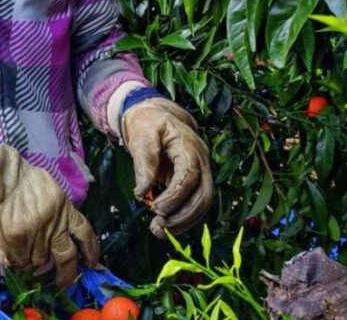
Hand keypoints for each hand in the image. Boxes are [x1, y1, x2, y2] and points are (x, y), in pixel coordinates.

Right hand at [0, 143, 100, 287]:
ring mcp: (35, 234)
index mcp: (65, 210)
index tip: (91, 263)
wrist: (2, 176)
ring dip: (32, 259)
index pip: (85, 233)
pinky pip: (19, 260)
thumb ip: (58, 215)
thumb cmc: (25, 180)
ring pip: (39, 261)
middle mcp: (54, 224)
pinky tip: (10, 252)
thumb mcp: (51, 193)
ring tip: (23, 249)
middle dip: (67, 275)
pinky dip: (16, 260)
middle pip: (67, 258)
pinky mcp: (17, 239)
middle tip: (63, 283)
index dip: (91, 251)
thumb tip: (61, 241)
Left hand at [121, 98, 212, 237]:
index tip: (156, 208)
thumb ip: (145, 161)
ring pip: (203, 203)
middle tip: (158, 226)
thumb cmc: (148, 124)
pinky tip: (166, 227)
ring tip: (159, 230)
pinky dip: (184, 218)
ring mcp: (202, 172)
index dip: (175, 196)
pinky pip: (196, 203)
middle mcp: (202, 160)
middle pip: (204, 195)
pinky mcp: (196, 182)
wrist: (156, 116)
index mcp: (189, 146)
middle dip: (183, 215)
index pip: (190, 175)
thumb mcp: (142, 135)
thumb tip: (142, 191)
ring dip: (184, 221)